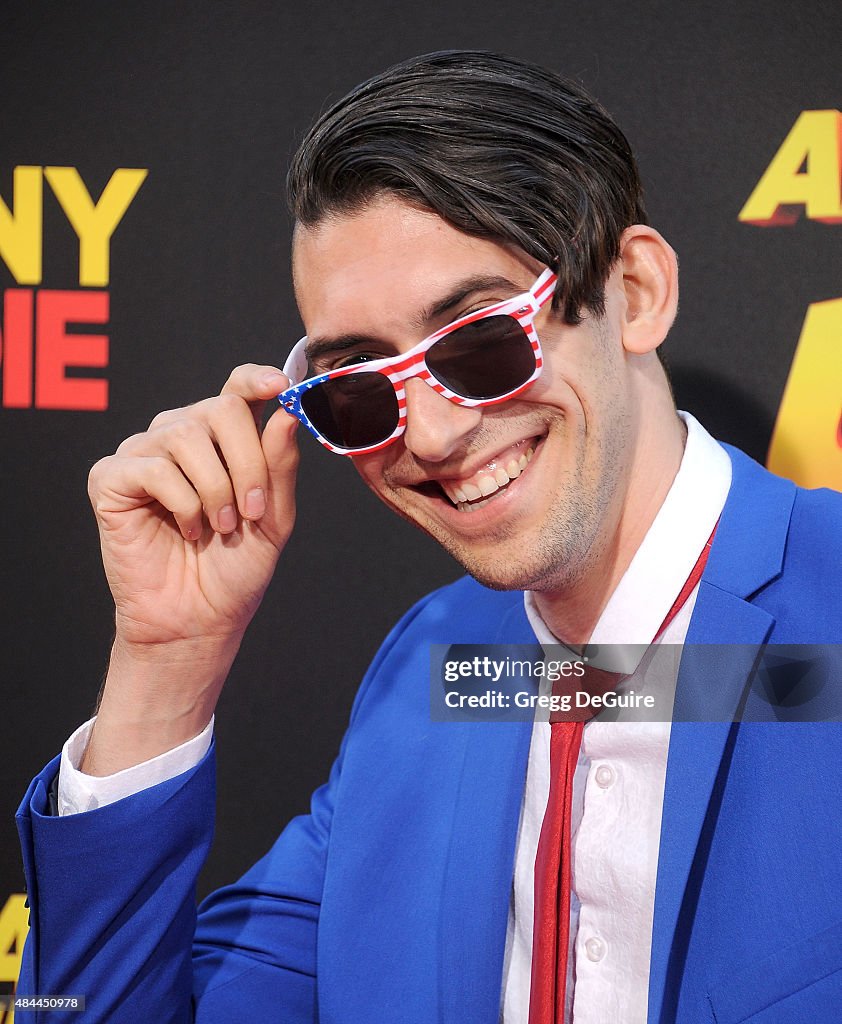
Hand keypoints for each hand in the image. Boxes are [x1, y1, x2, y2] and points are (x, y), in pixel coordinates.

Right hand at [82, 365, 297, 772]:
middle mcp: (181, 436)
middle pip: (220, 409)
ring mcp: (144, 453)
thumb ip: (279, 466)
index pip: (237, 387)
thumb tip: (286, 412)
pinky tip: (185, 529)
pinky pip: (154, 467)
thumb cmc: (234, 569)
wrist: (197, 618)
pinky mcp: (112, 478)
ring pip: (187, 436)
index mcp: (222, 440)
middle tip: (252, 510)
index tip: (280, 386)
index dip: (257, 378)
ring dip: (215, 489)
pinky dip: (182, 503)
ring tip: (220, 525)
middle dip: (247, 463)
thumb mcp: (273, 517)